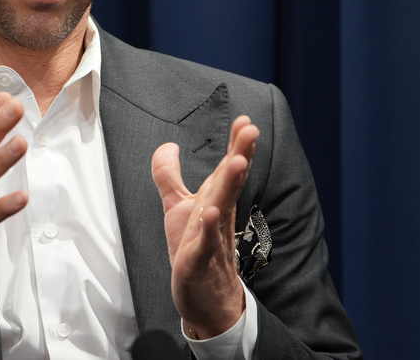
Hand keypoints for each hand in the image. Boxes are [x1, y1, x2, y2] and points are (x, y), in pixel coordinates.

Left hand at [151, 115, 258, 338]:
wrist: (205, 299)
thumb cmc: (194, 249)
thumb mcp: (176, 207)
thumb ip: (169, 175)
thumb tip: (168, 144)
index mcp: (215, 201)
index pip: (227, 168)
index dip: (235, 145)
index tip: (245, 121)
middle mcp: (217, 216)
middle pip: (229, 182)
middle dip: (240, 155)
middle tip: (251, 131)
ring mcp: (210, 238)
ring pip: (222, 208)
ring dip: (229, 184)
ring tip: (237, 161)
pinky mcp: (198, 260)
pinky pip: (205, 243)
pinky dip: (208, 229)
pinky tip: (211, 212)